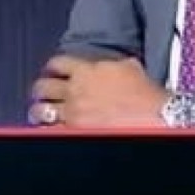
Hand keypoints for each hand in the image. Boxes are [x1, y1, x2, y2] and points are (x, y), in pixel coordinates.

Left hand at [28, 56, 169, 128]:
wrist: (155, 116)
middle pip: (44, 86)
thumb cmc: (146, 95)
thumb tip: (114, 65)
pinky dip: (47, 128)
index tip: (52, 70)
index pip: (58, 63)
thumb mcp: (130, 67)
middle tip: (42, 92)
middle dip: (41, 89)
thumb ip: (113, 64)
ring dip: (39, 110)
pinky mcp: (75, 131)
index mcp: (87, 71)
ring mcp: (73, 113)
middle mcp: (75, 90)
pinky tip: (48, 129)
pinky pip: (51, 129)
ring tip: (39, 112)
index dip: (53, 66)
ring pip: (41, 110)